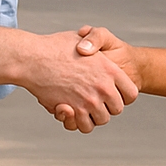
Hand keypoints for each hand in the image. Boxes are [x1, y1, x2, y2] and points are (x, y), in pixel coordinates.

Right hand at [19, 27, 135, 132]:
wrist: (33, 58)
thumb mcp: (82, 39)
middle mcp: (103, 87)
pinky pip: (85, 126)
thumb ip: (94, 47)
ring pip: (102, 120)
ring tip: (82, 107)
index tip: (114, 95)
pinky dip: (80, 123)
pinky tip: (72, 112)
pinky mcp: (74, 111)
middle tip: (94, 100)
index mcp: (110, 69)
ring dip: (93, 116)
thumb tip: (93, 50)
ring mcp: (89, 100)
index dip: (124, 96)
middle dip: (108, 107)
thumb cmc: (54, 47)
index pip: (131, 93)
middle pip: (117, 109)